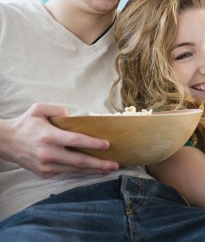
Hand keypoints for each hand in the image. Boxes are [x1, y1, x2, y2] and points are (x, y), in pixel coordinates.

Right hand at [2, 103, 118, 177]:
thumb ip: (58, 109)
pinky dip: (81, 172)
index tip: (107, 145)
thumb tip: (75, 117)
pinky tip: (93, 170)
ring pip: (75, 170)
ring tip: (109, 169)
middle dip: (99, 164)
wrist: (6, 142)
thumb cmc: (26, 123)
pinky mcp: (45, 173)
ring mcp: (47, 166)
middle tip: (115, 164)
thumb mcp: (39, 109)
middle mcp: (48, 153)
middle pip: (79, 161)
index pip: (75, 141)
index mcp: (48, 136)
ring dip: (94, 171)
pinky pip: (67, 172)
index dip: (92, 143)